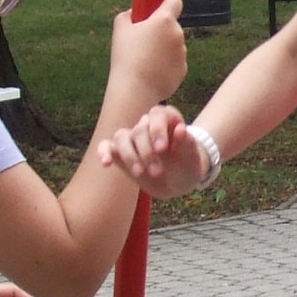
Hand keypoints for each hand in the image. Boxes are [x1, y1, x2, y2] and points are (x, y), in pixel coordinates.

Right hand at [92, 103, 212, 194]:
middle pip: (139, 129)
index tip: (162, 149)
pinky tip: (106, 163)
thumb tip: (181, 128)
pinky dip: (104, 152)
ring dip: (129, 155)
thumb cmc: (187, 165)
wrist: (177, 182)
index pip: (158, 114)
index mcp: (167, 119)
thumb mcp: (192, 158)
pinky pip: (106, 146)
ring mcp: (132, 138)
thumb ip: (187, 144)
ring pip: (121, 136)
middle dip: (146, 151)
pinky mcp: (120, 153)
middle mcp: (147, 125)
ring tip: (139, 172)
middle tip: (157, 171)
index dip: (158, 129)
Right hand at [111, 0, 187, 105]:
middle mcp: (178, 34)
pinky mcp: (183, 70)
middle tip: (142, 40)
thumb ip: (128, 15)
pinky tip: (151, 72)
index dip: (164, 3)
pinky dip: (165, 64)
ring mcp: (182, 53)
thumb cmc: (126, 57)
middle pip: (171, 25)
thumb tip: (134, 13)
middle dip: (159, 30)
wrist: (135, 89)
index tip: (155, 9)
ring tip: (144, 60)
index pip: (174, 1)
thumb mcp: (120, 28)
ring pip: (173, 45)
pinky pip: (174, 62)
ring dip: (163, 48)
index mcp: (164, 20)